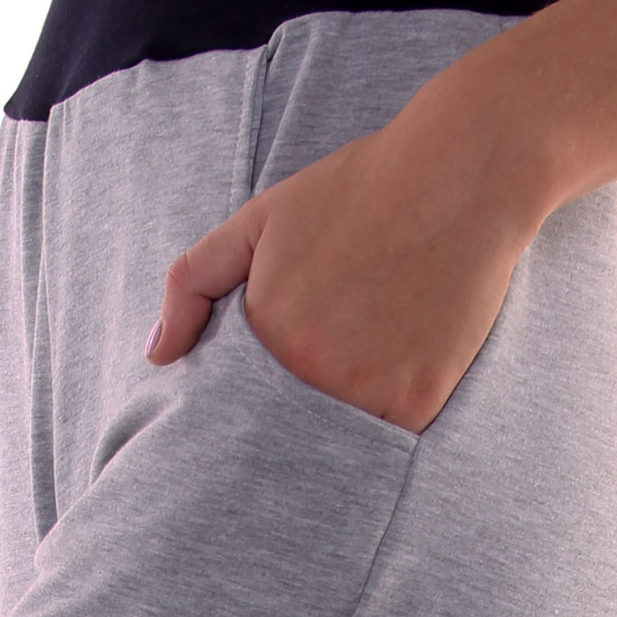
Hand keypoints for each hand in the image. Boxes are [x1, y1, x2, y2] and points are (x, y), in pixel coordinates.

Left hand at [144, 70, 546, 434]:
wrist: (459, 171)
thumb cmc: (356, 191)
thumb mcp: (257, 221)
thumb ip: (192, 283)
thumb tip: (156, 356)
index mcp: (269, 336)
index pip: (238, 409)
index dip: (248, 410)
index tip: (265, 396)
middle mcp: (315, 373)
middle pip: (287, 434)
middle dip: (290, 424)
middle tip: (315, 394)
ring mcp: (370, 392)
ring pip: (338, 445)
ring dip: (339, 428)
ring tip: (362, 370)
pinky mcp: (420, 401)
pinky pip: (391, 441)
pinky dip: (388, 421)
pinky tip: (399, 374)